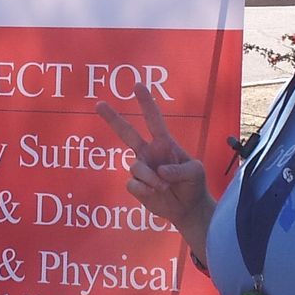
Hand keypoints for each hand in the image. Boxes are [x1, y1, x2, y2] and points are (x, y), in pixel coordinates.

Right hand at [95, 83, 215, 245]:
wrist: (187, 208)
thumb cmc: (193, 184)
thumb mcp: (196, 172)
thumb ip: (180, 169)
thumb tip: (159, 171)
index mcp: (164, 144)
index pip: (154, 120)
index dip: (146, 103)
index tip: (137, 86)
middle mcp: (149, 153)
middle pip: (126, 133)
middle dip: (112, 118)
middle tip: (98, 104)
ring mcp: (141, 169)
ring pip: (135, 167)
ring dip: (151, 179)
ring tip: (165, 187)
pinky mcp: (135, 186)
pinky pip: (133, 184)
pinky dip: (146, 190)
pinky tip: (156, 194)